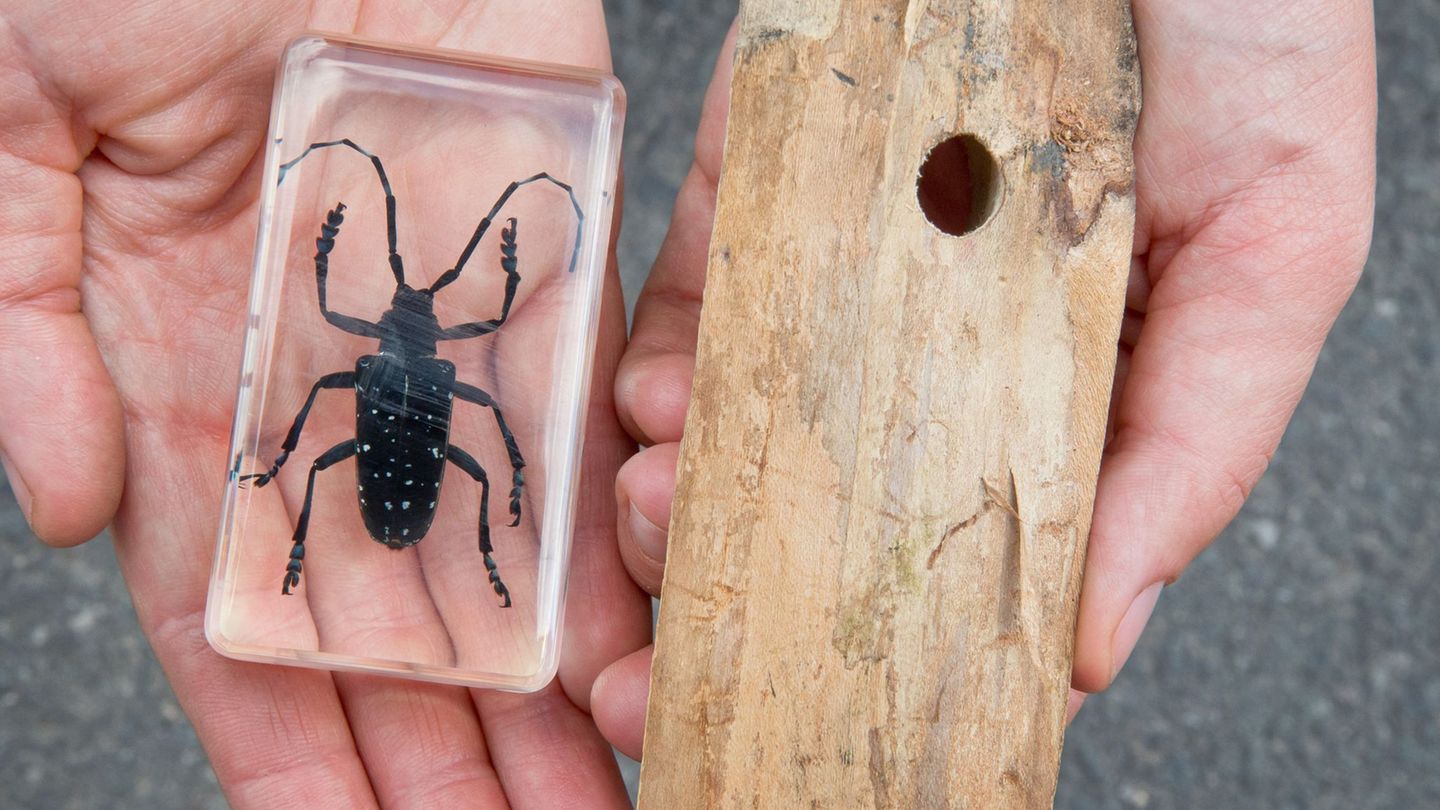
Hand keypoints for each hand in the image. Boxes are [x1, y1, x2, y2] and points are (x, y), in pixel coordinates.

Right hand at [0, 2, 647, 805]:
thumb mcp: (8, 135)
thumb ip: (13, 325)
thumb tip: (79, 513)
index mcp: (190, 387)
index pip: (243, 617)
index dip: (291, 747)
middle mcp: (328, 391)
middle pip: (392, 618)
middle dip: (441, 757)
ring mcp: (442, 340)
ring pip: (501, 553)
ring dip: (543, 689)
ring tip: (589, 799)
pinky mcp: (545, 270)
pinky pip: (583, 428)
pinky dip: (608, 539)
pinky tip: (634, 647)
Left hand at [592, 1, 1375, 756]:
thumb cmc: (1240, 16)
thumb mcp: (1278, 242)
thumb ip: (1197, 445)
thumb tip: (1089, 646)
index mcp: (1069, 381)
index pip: (970, 543)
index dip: (890, 643)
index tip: (805, 717)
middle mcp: (943, 337)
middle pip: (829, 500)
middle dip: (741, 592)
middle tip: (673, 662)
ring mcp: (844, 260)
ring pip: (745, 419)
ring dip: (684, 495)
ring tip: (661, 527)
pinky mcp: (763, 179)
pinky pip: (693, 295)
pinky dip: (663, 371)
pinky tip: (652, 419)